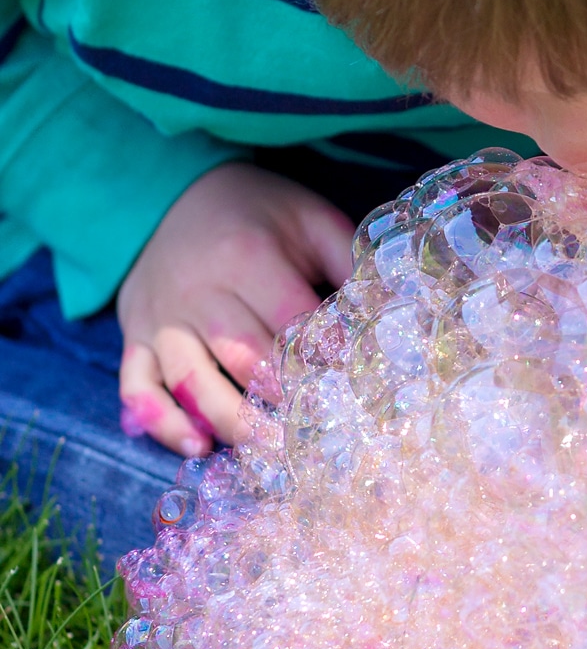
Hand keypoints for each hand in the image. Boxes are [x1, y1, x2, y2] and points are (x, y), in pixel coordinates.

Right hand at [116, 163, 353, 455]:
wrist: (170, 195)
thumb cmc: (256, 214)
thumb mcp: (308, 219)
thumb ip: (347, 262)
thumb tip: (389, 311)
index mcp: (248, 256)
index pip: (293, 321)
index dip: (326, 359)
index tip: (357, 390)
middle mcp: (199, 290)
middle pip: (244, 359)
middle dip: (285, 401)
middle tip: (323, 435)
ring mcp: (161, 317)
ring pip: (193, 381)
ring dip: (233, 423)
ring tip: (273, 453)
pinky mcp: (135, 336)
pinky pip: (137, 386)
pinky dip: (163, 422)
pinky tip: (199, 448)